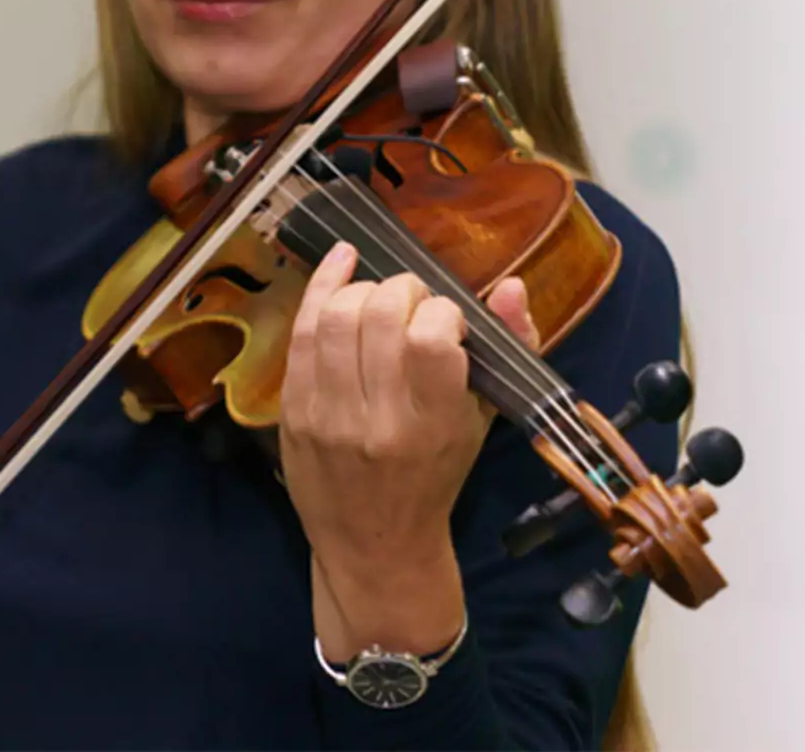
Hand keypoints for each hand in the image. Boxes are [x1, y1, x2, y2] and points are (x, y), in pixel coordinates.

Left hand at [277, 241, 535, 656]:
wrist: (372, 542)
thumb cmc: (436, 477)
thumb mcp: (481, 422)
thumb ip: (508, 352)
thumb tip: (512, 286)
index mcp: (434, 427)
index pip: (431, 340)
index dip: (441, 311)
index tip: (447, 319)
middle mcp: (377, 422)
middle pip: (381, 316)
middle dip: (403, 289)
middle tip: (413, 302)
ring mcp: (327, 416)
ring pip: (337, 317)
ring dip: (364, 289)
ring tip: (381, 298)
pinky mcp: (292, 409)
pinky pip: (301, 332)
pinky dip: (321, 288)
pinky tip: (341, 263)